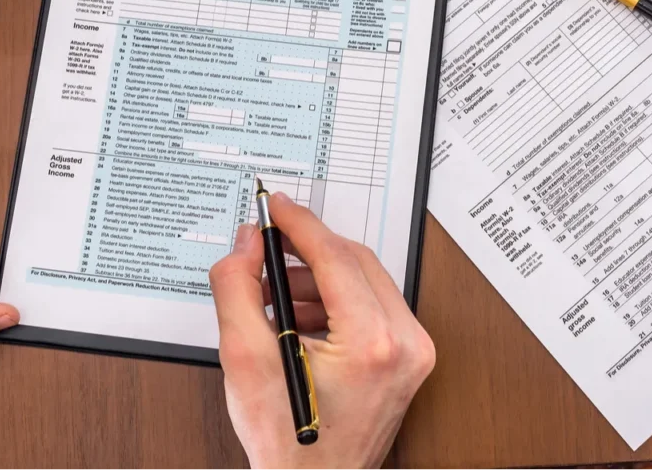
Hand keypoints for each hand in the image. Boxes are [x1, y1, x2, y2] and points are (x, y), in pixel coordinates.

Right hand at [208, 194, 434, 469]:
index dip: (299, 225)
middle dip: (307, 249)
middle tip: (267, 245)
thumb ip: (238, 288)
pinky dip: (335, 300)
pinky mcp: (409, 358)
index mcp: (373, 343)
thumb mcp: (245, 360)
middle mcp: (406, 343)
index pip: (335, 256)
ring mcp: (413, 352)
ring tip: (274, 296)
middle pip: (355, 261)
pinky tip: (298, 317)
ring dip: (318, 277)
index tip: (277, 207)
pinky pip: (372, 305)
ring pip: (365, 280)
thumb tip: (247, 244)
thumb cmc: (288, 443)